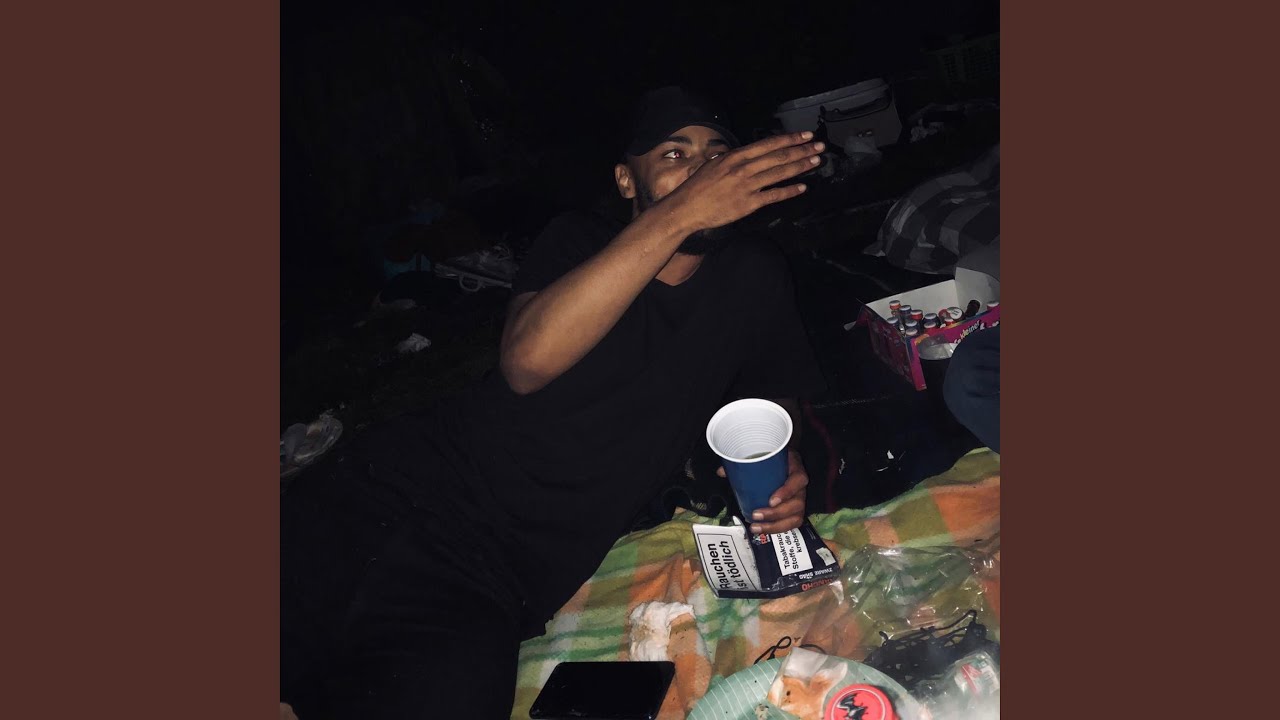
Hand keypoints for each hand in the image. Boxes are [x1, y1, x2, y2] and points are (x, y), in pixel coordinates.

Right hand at [663, 132, 824, 231]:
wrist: (685, 208)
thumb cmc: (697, 188)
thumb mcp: (714, 165)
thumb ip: (733, 160)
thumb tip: (747, 156)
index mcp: (735, 156)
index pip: (768, 144)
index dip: (789, 139)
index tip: (805, 136)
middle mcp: (743, 168)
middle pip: (778, 156)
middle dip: (801, 150)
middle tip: (820, 146)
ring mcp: (747, 186)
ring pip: (779, 173)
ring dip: (800, 166)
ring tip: (816, 162)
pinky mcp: (748, 204)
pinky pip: (773, 195)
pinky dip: (789, 190)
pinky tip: (803, 187)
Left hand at [718, 449, 808, 534]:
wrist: (784, 462)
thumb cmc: (774, 460)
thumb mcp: (765, 456)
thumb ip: (744, 462)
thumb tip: (722, 472)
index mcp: (795, 469)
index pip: (798, 480)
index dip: (787, 492)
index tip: (771, 500)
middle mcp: (801, 487)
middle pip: (796, 504)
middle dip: (776, 514)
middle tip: (755, 515)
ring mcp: (799, 501)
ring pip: (795, 518)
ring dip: (775, 526)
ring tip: (755, 527)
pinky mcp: (795, 511)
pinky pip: (791, 523)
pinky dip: (776, 529)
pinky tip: (761, 530)